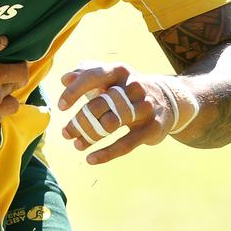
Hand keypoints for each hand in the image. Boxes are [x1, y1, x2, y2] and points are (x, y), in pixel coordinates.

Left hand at [57, 62, 177, 164]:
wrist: (169, 99)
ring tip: (76, 145)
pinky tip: (90, 159)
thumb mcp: (111, 76)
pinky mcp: (152, 128)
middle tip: (65, 133)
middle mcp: (133, 87)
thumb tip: (64, 78)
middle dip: (79, 121)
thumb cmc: (128, 88)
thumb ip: (86, 74)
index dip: (74, 91)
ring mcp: (144, 107)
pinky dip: (106, 153)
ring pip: (110, 124)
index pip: (93, 77)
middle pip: (99, 105)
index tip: (60, 107)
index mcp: (119, 71)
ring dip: (89, 136)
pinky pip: (126, 144)